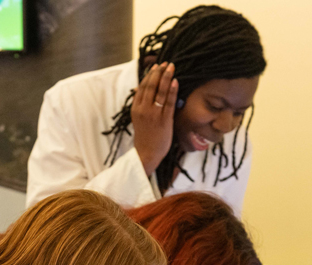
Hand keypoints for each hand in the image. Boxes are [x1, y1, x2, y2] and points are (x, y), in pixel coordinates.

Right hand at [131, 62, 178, 176]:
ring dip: (166, 77)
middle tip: (165, 63)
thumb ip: (140, 103)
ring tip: (171, 67)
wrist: (146, 153)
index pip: (142, 87)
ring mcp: (154, 114)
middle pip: (150, 86)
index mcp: (136, 108)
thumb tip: (139, 89)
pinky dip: (172, 90)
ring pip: (159, 91)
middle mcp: (143, 109)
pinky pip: (169, 102)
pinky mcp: (164, 120)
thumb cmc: (145, 137)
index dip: (149, 75)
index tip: (156, 66)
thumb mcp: (138, 118)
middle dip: (158, 72)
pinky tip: (175, 81)